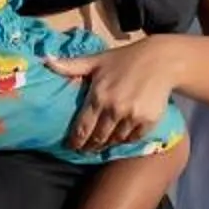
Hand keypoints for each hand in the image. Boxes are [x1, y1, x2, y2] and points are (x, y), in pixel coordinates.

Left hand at [49, 35, 180, 150]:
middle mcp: (114, 109)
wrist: (162, 60)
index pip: (82, 128)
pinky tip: (123, 135)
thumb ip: (71, 65)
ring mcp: (132, 116)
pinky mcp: (148, 121)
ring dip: (108, 143)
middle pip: (98, 138)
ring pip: (115, 140)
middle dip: (90, 146)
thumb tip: (46, 61)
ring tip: (104, 143)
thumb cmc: (125, 59)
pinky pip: (133, 138)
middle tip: (86, 150)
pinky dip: (127, 139)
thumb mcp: (97, 60)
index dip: (75, 141)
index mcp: (98, 95)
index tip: (71, 147)